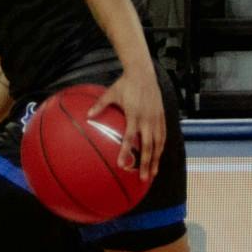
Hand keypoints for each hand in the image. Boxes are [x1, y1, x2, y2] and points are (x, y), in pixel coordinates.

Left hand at [92, 65, 165, 184]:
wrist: (143, 73)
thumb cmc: (124, 84)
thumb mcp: (110, 93)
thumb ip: (99, 105)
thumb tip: (87, 115)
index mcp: (134, 115)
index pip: (129, 138)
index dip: (126, 152)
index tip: (122, 165)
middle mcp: (147, 119)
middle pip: (148, 147)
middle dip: (145, 164)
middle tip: (143, 178)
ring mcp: (156, 118)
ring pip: (159, 144)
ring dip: (156, 160)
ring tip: (153, 173)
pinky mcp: (162, 116)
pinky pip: (164, 135)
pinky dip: (162, 147)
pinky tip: (159, 157)